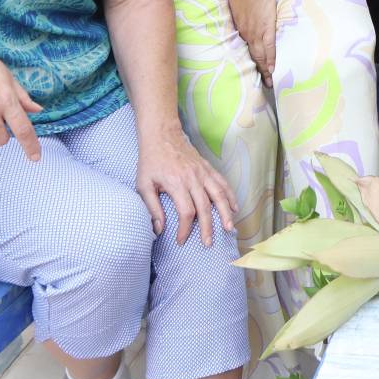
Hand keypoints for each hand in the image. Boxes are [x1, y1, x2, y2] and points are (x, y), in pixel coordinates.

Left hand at [135, 118, 237, 245]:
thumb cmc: (151, 161)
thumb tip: (159, 229)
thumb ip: (152, 208)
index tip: (182, 241)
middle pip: (205, 207)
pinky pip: (222, 183)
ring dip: (225, 212)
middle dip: (208, 227)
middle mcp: (193, 178)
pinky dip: (230, 195)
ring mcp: (203, 172)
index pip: (186, 212)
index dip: (186, 229)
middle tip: (208, 243)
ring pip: (219, 195)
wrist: (162, 135)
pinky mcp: (208, 168)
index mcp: (176, 184)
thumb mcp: (143, 185)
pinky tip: (234, 207)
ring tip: (230, 228)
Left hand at [230, 0, 280, 84]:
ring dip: (264, 69)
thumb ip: (242, 7)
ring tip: (270, 82)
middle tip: (262, 82)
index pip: (244, 45)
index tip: (251, 67)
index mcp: (239, 24)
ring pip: (260, 55)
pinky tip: (273, 70)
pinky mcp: (267, 27)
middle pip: (251, 54)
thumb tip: (244, 8)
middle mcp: (245, 31)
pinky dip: (271, 60)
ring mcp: (256, 31)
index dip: (248, 57)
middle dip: (256, 69)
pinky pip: (269, 48)